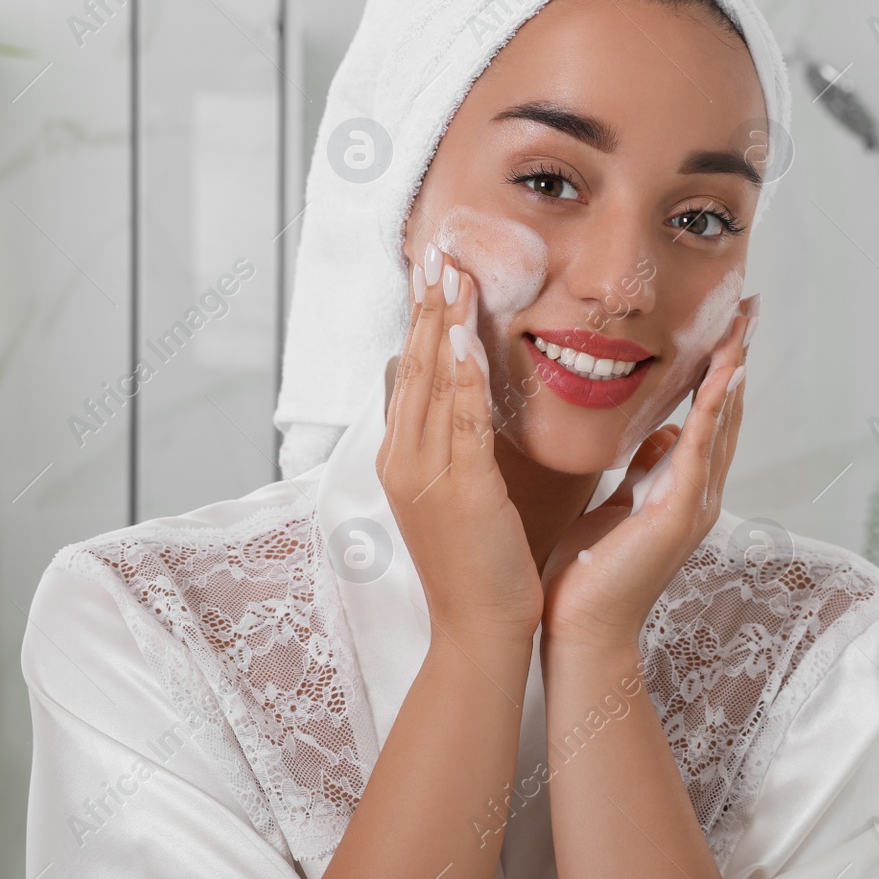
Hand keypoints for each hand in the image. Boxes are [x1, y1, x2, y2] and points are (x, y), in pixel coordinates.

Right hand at [376, 242, 543, 645]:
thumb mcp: (445, 488)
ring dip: (444, 325)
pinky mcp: (460, 490)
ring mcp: (426, 474)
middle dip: (427, 306)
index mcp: (400, 457)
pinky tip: (466, 339)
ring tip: (452, 273)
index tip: (430, 272)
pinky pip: (461, 423)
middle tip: (437, 251)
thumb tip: (424, 380)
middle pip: (414, 366)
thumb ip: (437, 434)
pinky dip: (462, 378)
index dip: (420, 319)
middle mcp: (403, 459)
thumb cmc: (473, 561)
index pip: (408, 372)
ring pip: (434, 384)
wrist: (479, 626)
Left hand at [540, 294, 758, 652]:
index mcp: (682, 490)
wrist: (581, 630)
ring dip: (733, 374)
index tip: (727, 326)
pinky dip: (714, 411)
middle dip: (737, 360)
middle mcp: (698, 495)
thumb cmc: (588, 574)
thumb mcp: (619, 505)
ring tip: (743, 328)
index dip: (720, 371)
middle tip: (749, 310)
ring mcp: (694, 506)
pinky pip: (700, 451)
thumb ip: (645, 471)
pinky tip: (723, 376)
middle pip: (728, 414)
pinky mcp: (678, 516)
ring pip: (722, 426)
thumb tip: (664, 433)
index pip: (709, 418)